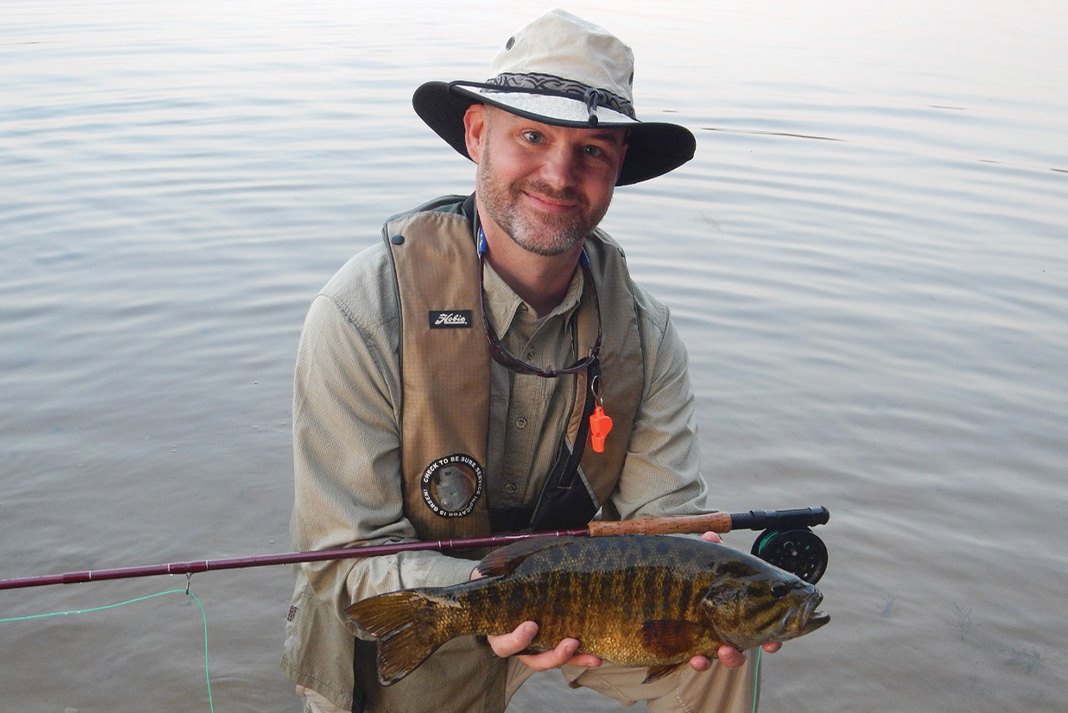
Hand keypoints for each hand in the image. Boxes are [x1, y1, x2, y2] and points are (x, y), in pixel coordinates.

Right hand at [470, 566, 600, 669]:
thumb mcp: (493, 572)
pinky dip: (582, 656)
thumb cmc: (499, 577)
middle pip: (532, 660)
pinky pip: (566, 654)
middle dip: (553, 656)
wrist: (506, 581)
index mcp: (499, 630)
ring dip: (573, 659)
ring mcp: (536, 645)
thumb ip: (496, 570)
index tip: (531, 625)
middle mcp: (518, 643)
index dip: (517, 640)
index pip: (504, 645)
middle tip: (571, 643)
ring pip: (552, 660)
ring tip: (593, 656)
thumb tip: (495, 566)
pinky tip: (598, 655)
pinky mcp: (552, 640)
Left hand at [690, 531, 782, 670]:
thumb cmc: (698, 576)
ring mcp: (717, 639)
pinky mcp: (697, 648)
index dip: (774, 636)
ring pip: (731, 656)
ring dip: (731, 657)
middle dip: (760, 645)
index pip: (766, 623)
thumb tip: (711, 536)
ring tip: (723, 652)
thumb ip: (710, 550)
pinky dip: (701, 661)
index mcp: (743, 606)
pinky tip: (696, 658)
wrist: (668, 592)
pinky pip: (702, 660)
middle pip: (753, 642)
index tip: (774, 642)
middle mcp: (734, 625)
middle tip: (759, 646)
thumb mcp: (706, 562)